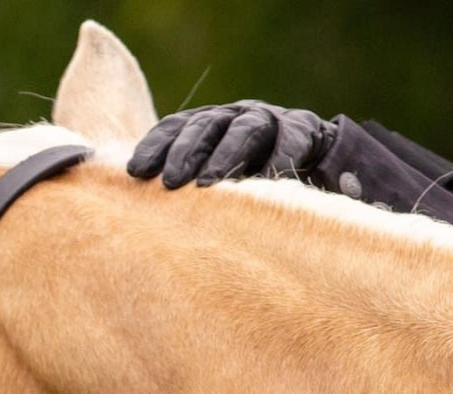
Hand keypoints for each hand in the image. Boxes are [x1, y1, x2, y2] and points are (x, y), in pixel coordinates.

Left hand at [127, 100, 336, 187]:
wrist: (317, 162)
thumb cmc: (253, 180)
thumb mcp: (216, 182)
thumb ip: (187, 189)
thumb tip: (141, 218)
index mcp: (209, 125)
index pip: (176, 126)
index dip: (155, 146)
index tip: (135, 171)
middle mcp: (235, 116)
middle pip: (205, 126)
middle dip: (185, 152)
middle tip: (169, 182)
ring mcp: (270, 119)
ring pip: (244, 130)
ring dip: (225, 156)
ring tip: (208, 185)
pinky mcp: (304, 130)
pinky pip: (290, 142)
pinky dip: (279, 160)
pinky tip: (266, 181)